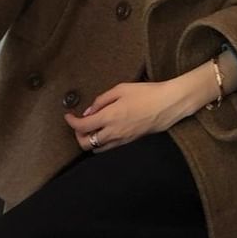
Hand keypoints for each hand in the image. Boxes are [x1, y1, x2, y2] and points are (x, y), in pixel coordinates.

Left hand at [64, 81, 190, 152]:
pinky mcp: (130, 141)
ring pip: (97, 149)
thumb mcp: (121, 89)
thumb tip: (89, 111)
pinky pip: (109, 147)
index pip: (82, 127)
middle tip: (78, 124)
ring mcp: (122, 139)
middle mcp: (113, 132)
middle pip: (86, 143)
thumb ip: (101, 100)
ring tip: (90, 128)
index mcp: (109, 117)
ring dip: (89, 140)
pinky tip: (104, 131)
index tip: (68, 116)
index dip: (71, 122)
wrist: (168, 104)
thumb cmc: (146, 93)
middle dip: (78, 135)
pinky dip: (101, 142)